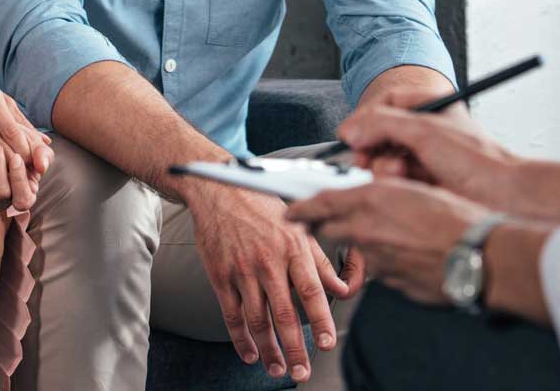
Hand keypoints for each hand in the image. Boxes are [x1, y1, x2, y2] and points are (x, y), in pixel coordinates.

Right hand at [187, 183, 355, 382]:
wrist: (218, 190)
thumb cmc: (261, 206)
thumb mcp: (297, 226)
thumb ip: (320, 260)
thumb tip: (341, 288)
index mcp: (292, 247)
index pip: (311, 290)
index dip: (320, 320)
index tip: (326, 343)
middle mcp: (268, 261)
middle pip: (284, 313)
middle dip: (294, 348)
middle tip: (301, 370)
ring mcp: (242, 270)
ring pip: (258, 320)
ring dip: (268, 349)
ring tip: (277, 368)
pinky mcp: (220, 275)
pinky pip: (232, 314)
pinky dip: (240, 339)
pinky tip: (250, 353)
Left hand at [287, 179, 487, 306]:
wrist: (479, 257)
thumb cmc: (457, 218)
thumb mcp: (415, 188)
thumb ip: (384, 192)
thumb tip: (369, 193)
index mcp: (372, 199)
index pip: (321, 202)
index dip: (301, 206)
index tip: (291, 209)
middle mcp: (367, 229)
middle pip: (327, 230)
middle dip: (321, 226)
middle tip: (318, 223)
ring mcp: (376, 259)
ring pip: (355, 250)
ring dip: (360, 243)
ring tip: (388, 236)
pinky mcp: (388, 282)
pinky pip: (378, 269)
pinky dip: (384, 261)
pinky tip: (407, 254)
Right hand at [339, 104, 517, 203]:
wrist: (503, 197)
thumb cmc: (477, 160)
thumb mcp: (425, 131)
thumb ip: (382, 124)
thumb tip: (350, 129)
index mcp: (433, 105)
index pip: (387, 102)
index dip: (366, 117)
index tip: (350, 133)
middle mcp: (428, 128)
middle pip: (382, 131)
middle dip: (374, 146)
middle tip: (366, 158)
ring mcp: (426, 155)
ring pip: (386, 157)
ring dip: (384, 166)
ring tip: (397, 173)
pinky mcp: (424, 180)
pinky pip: (395, 178)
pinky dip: (393, 181)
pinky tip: (404, 184)